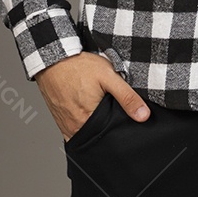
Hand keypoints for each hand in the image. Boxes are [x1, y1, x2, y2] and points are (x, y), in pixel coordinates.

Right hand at [34, 52, 149, 140]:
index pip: (111, 135)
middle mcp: (76, 128)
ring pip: (88, 135)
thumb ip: (127, 96)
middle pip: (99, 137)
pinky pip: (75, 133)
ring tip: (100, 112)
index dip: (120, 128)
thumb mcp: (108, 76)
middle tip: (111, 112)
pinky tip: (88, 114)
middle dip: (108, 129)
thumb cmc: (79, 66)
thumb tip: (144, 116)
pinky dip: (84, 127)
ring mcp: (67, 127)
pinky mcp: (61, 123)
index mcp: (89, 120)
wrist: (53, 60)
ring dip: (95, 128)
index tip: (123, 120)